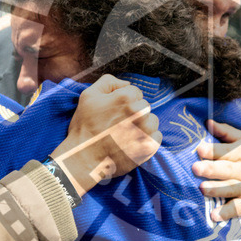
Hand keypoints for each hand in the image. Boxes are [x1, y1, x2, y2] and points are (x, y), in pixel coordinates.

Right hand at [52, 75, 161, 194]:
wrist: (84, 158)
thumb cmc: (84, 127)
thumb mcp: (88, 96)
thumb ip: (108, 82)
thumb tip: (126, 83)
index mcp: (125, 97)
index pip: (135, 92)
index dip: (124, 101)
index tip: (114, 112)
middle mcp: (139, 112)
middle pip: (144, 106)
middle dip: (134, 112)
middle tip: (118, 124)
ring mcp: (146, 130)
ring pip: (152, 121)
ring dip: (143, 126)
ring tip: (126, 134)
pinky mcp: (149, 147)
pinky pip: (157, 137)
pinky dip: (148, 139)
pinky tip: (133, 143)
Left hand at [194, 121, 240, 221]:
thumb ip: (226, 132)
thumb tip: (207, 121)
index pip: (225, 150)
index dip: (212, 150)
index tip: (199, 149)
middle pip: (225, 169)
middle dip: (211, 169)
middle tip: (196, 168)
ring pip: (230, 189)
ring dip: (216, 189)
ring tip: (202, 189)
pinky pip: (237, 209)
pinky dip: (226, 213)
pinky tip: (214, 216)